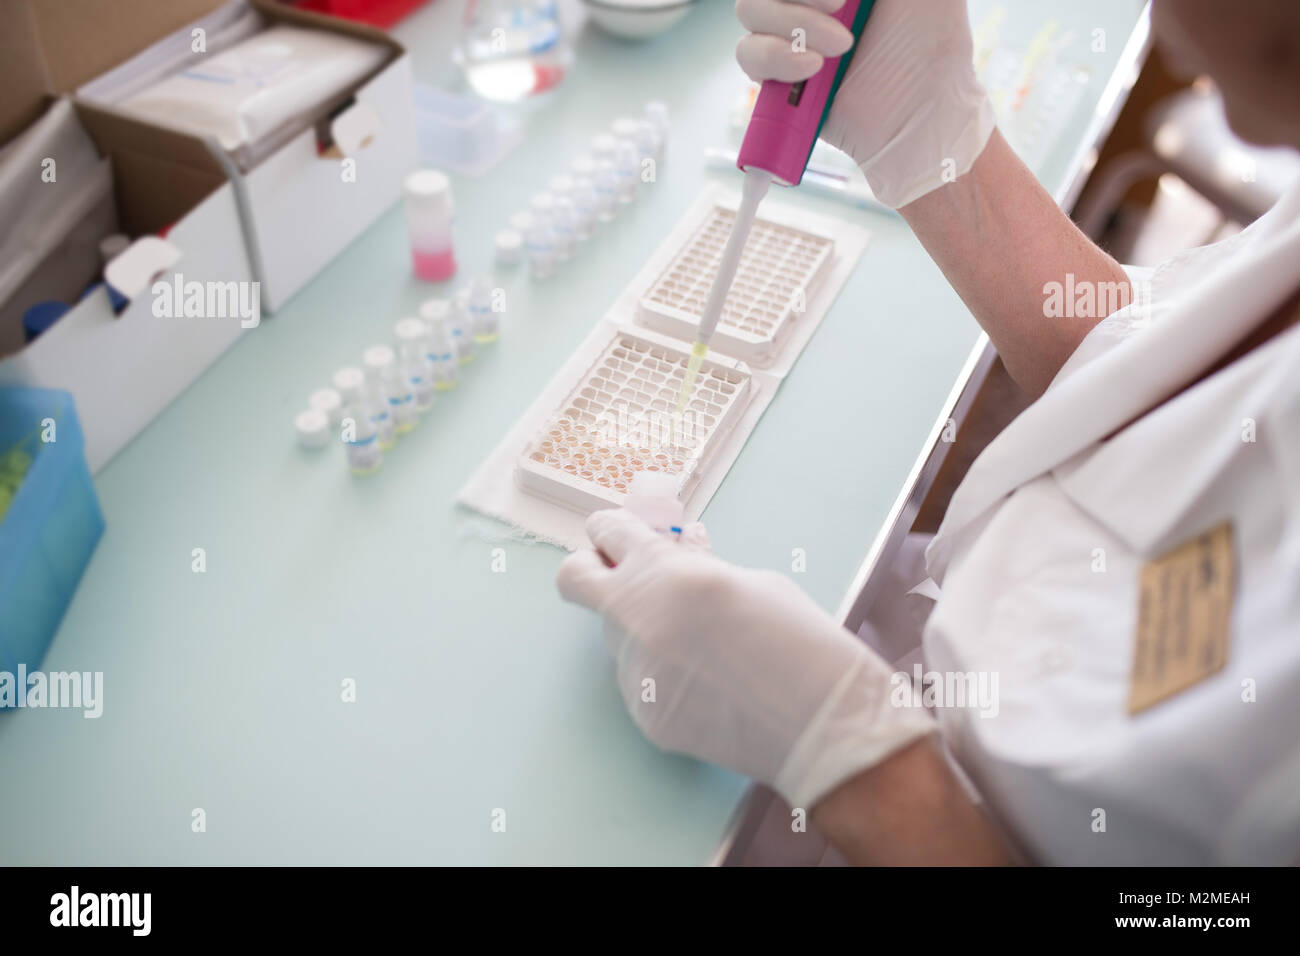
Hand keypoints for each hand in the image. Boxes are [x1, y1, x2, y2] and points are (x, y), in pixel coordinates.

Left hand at [557, 509, 933, 809]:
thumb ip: (701, 565)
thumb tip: (679, 547)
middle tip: (618, 572)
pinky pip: (640, 681)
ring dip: (645, 629)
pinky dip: (664, 674)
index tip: (614, 531)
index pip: (608, 533)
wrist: (823, 723)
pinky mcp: (644, 713)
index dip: (609, 529)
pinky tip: (711, 684)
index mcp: (665, 572)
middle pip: (574, 580)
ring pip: (617, 636)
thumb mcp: (752, 582)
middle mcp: (636, 619)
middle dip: (590, 568)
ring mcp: (635, 670)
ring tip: (706, 646)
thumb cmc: (800, 641)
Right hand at [735, 0, 995, 207]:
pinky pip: (748, 54)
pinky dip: (775, 56)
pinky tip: (813, 68)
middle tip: (844, 7)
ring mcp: (789, 35)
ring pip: (749, 10)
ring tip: (839, 49)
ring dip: (791, 23)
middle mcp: (811, 1)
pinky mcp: (777, 77)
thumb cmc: (934, 44)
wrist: (926, 115)